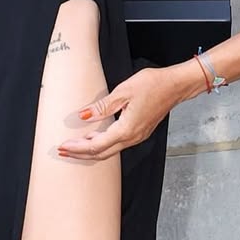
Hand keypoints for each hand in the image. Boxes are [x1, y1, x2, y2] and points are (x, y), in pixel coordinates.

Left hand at [58, 63, 200, 161]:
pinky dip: (102, 145)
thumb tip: (83, 115)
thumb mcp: (123, 91)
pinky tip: (94, 138)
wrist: (176, 85)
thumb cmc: (154, 85)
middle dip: (81, 154)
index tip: (63, 146)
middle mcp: (132, 137)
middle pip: (101, 153)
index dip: (77, 148)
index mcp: (126, 129)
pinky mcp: (139, 132)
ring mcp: (137, 136)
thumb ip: (102, 106)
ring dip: (91, 150)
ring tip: (75, 146)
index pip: (96, 145)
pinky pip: (117, 144)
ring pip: (109, 150)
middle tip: (63, 152)